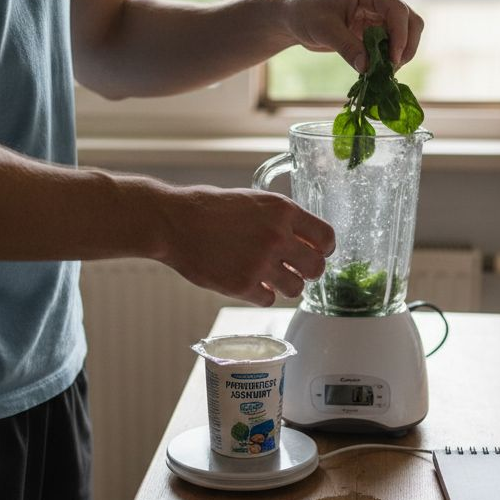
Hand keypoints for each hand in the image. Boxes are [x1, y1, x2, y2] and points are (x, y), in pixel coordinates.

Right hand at [156, 185, 335, 306]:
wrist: (173, 222)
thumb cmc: (208, 209)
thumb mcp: (252, 200)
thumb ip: (279, 218)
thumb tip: (303, 238)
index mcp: (282, 211)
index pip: (326, 237)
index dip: (324, 248)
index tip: (317, 252)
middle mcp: (276, 237)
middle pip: (317, 268)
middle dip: (309, 271)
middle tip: (297, 270)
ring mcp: (260, 263)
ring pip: (296, 288)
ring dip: (286, 285)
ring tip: (270, 277)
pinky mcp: (242, 285)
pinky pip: (269, 299)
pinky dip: (262, 294)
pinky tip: (249, 283)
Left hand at [283, 0, 423, 71]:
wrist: (297, 16)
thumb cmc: (306, 15)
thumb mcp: (324, 31)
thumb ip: (347, 47)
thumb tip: (368, 68)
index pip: (397, 10)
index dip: (400, 36)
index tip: (393, 60)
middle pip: (410, 20)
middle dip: (405, 46)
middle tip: (391, 70)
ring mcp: (381, 9)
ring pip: (407, 31)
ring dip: (400, 53)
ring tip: (383, 71)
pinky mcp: (378, 23)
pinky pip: (394, 41)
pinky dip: (389, 56)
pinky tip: (377, 68)